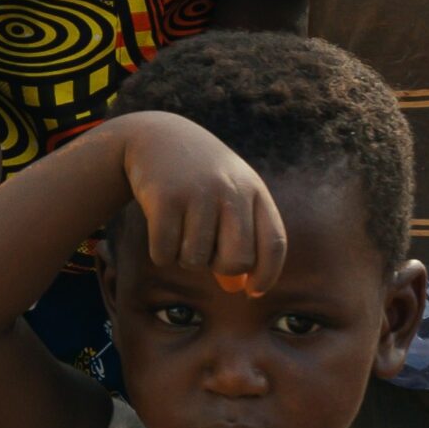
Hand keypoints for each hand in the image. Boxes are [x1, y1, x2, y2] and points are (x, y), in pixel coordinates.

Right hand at [113, 111, 286, 295]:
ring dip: (184, 257)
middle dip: (219, 268)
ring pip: (195, 260)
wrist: (154, 136)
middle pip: (236, 261)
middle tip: (205, 250)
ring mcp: (197, 192)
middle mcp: (230, 189)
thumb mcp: (226, 198)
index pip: (274, 244)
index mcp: (253, 189)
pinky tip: (159, 228)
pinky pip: (165, 253)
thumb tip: (237, 289)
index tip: (253, 291)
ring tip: (179, 228)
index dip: (267, 275)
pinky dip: (161, 253)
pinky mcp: (164, 198)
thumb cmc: (198, 177)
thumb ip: (238, 239)